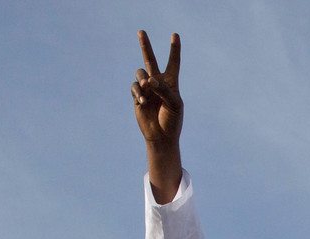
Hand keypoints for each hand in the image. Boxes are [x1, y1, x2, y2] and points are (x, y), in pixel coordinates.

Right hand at [132, 31, 182, 147]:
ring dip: (143, 79)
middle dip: (145, 45)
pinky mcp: (137, 97)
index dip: (174, 49)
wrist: (161, 136)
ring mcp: (146, 89)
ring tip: (146, 87)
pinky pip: (135, 87)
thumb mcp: (174, 104)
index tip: (175, 35)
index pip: (173, 62)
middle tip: (141, 31)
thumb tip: (150, 79)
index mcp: (171, 82)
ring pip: (140, 73)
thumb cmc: (172, 120)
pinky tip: (142, 101)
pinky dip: (138, 92)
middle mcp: (158, 82)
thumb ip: (164, 90)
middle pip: (150, 59)